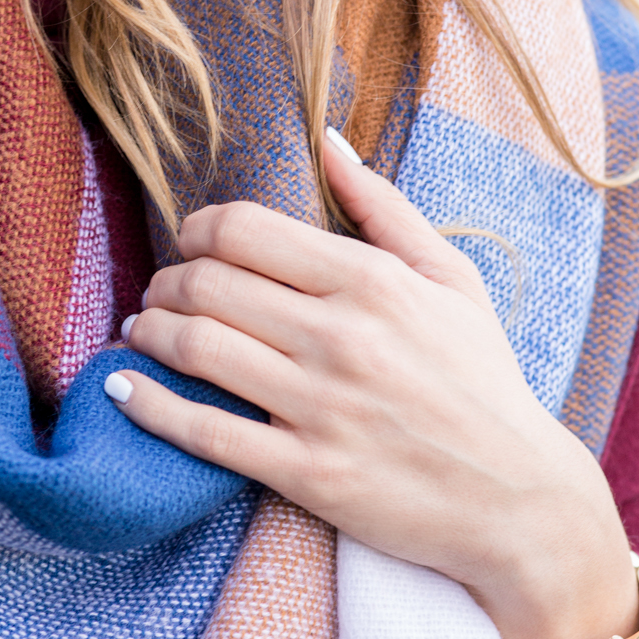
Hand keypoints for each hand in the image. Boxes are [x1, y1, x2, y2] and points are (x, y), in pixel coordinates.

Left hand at [107, 130, 638, 638]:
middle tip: (158, 292)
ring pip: (196, 349)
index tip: (189, 244)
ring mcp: (321, 408)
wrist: (516, 497)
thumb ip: (383, 208)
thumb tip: (327, 141)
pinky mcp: (306, 473)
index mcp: (372, 281)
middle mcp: (342, 337)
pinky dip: (150, 406)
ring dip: (147, 332)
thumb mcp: (452, 279)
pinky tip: (122, 391)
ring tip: (140, 330)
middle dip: (165, 281)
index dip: (196, 231)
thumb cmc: (482, 380)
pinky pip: (204, 433)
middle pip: (207, 285)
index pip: (244, 231)